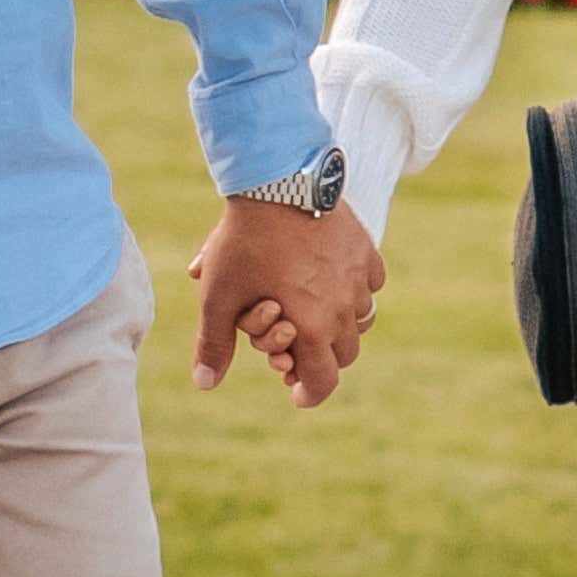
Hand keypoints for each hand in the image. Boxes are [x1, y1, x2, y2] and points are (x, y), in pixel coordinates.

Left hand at [185, 195, 383, 407]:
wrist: (276, 183)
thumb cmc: (244, 243)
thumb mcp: (218, 296)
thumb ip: (213, 343)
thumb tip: (205, 383)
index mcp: (312, 328)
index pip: (322, 382)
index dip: (308, 394)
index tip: (295, 392)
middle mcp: (344, 309)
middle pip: (344, 354)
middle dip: (322, 357)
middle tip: (300, 349)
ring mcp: (359, 279)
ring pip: (362, 320)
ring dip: (341, 325)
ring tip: (318, 314)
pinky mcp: (365, 251)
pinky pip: (371, 284)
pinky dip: (357, 290)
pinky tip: (336, 280)